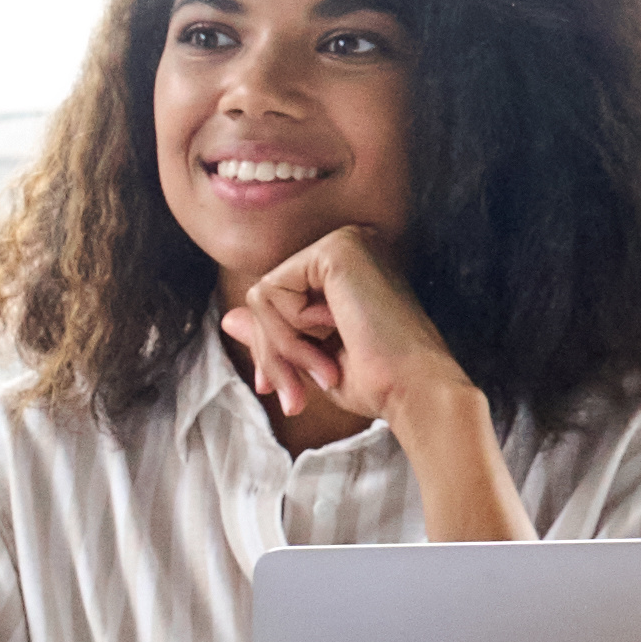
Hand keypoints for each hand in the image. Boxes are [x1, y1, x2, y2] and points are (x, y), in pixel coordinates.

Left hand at [224, 229, 473, 431]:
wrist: (413, 391)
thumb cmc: (376, 383)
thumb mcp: (310, 359)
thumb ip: (273, 333)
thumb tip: (228, 319)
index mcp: (347, 271)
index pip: (276, 302)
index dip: (271, 351)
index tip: (282, 391)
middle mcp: (348, 247)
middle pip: (265, 297)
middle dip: (272, 355)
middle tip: (296, 398)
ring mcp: (343, 243)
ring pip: (262, 297)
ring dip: (284, 348)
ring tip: (328, 369)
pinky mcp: (335, 249)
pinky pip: (270, 292)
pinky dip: (289, 331)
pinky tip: (334, 338)